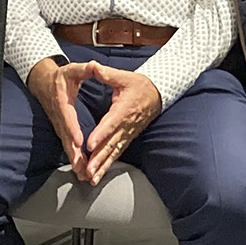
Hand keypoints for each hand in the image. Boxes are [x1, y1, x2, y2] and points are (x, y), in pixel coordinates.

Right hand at [26, 57, 100, 173]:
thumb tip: (94, 66)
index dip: (72, 130)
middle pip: (66, 138)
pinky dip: (75, 159)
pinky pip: (69, 147)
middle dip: (74, 154)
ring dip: (75, 161)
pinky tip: (81, 170)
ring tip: (83, 175)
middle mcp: (60, 118)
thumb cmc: (61, 77)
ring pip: (67, 146)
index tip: (78, 141)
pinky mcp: (62, 131)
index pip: (68, 118)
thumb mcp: (72, 70)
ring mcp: (60, 126)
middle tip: (82, 168)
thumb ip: (84, 69)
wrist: (44, 83)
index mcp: (63, 103)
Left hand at [74, 64, 161, 183]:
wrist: (158, 94)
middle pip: (111, 143)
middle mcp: (126, 125)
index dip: (101, 134)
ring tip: (92, 178)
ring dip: (102, 166)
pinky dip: (108, 165)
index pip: (110, 123)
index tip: (90, 144)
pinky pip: (117, 153)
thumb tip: (93, 66)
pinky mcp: (128, 138)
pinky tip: (99, 175)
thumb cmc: (140, 85)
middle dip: (99, 158)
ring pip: (114, 152)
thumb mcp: (124, 76)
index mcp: (123, 109)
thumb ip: (107, 74)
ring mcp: (128, 134)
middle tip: (88, 169)